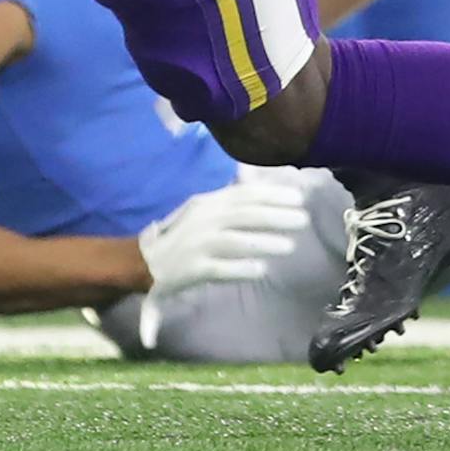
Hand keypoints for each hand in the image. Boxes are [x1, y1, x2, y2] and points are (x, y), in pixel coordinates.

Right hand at [138, 177, 307, 297]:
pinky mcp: (193, 269)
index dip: (272, 194)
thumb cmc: (182, 236)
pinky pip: (221, 268)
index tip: (298, 197)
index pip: (243, 194)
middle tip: (303, 219)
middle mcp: (202, 220)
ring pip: (234, 241)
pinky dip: (241, 268)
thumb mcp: (203, 210)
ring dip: (263, 242)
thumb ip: (228, 200)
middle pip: (243, 214)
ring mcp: (197, 244)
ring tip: (290, 246)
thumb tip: (255, 181)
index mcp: (206, 203)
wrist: (146, 261)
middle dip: (275, 215)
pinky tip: (261, 270)